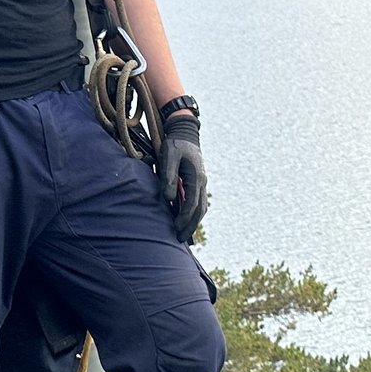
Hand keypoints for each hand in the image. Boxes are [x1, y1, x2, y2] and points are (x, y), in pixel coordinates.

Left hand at [158, 114, 207, 240]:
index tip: (175, 228)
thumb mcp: (168, 158)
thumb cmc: (175, 144)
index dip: (184, 218)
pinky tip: (185, 219)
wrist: (185, 132)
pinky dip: (194, 213)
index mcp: (196, 177)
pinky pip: (199, 201)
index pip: (192, 204)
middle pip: (200, 210)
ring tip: (183, 233)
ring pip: (202, 207)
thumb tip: (168, 198)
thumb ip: (168, 177)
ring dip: (194, 221)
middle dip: (191, 226)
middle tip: (180, 239)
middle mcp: (202, 182)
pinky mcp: (198, 182)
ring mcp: (202, 182)